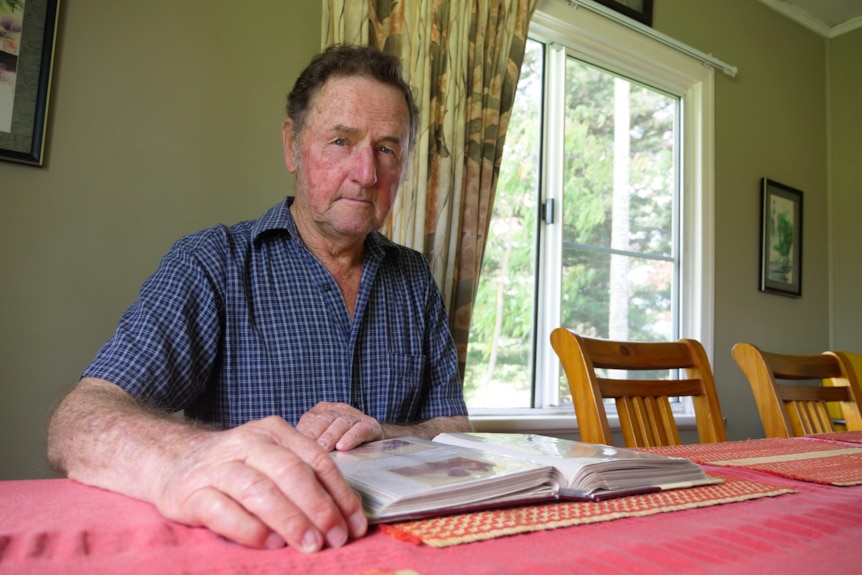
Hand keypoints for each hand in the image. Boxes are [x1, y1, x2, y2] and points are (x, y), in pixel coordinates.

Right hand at [155, 416, 367, 551]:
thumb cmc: (237, 467)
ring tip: (310, 545)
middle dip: (318, 508)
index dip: (340, 494)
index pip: (316, 460)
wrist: (173, 462)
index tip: (355, 525)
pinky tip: (271, 544)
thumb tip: (345, 517)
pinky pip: (223, 511)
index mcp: (274, 432)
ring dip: (289, 520)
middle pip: (290, 472)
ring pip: (258, 490)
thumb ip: (304, 479)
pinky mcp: (190, 492)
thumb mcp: (271, 460)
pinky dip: (251, 530)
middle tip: (336, 538)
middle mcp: (246, 442)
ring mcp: (216, 466)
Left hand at [296, 402, 383, 450]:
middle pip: (325, 419)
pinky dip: (351, 437)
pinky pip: (360, 429)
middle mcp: (338, 409)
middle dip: (316, 434)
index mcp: (322, 410)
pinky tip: (344, 447)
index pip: (310, 419)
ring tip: (325, 449)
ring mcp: (355, 416)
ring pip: (341, 423)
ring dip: (332, 436)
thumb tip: (288, 453)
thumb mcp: (321, 440)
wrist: (372, 443)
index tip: (295, 448)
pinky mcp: (370, 425)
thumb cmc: (339, 444)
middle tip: (308, 449)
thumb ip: (306, 443)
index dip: (303, 434)